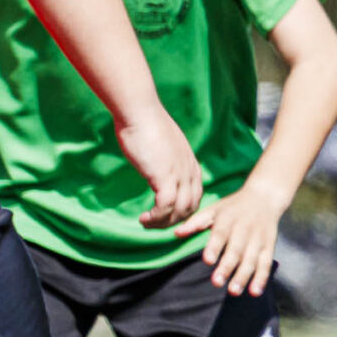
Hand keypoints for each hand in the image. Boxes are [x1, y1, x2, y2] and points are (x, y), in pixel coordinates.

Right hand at [116, 109, 203, 229]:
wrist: (141, 113)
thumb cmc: (146, 124)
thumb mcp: (162, 145)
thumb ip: (165, 157)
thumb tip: (155, 159)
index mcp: (191, 165)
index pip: (195, 196)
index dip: (181, 210)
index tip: (164, 215)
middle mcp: (189, 172)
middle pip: (191, 207)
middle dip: (173, 220)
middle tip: (154, 223)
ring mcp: (179, 175)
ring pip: (180, 210)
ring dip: (163, 223)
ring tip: (146, 223)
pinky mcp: (164, 177)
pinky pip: (166, 207)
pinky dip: (156, 217)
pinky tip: (143, 217)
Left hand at [173, 178, 290, 295]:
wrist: (265, 197)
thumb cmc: (232, 207)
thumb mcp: (213, 209)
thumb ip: (195, 222)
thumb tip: (176, 233)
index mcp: (228, 220)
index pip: (221, 234)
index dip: (214, 247)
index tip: (207, 261)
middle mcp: (245, 229)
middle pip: (236, 250)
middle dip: (227, 267)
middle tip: (216, 282)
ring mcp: (258, 239)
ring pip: (251, 259)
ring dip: (243, 276)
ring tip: (233, 291)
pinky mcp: (269, 246)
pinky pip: (266, 263)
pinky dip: (262, 278)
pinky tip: (255, 292)